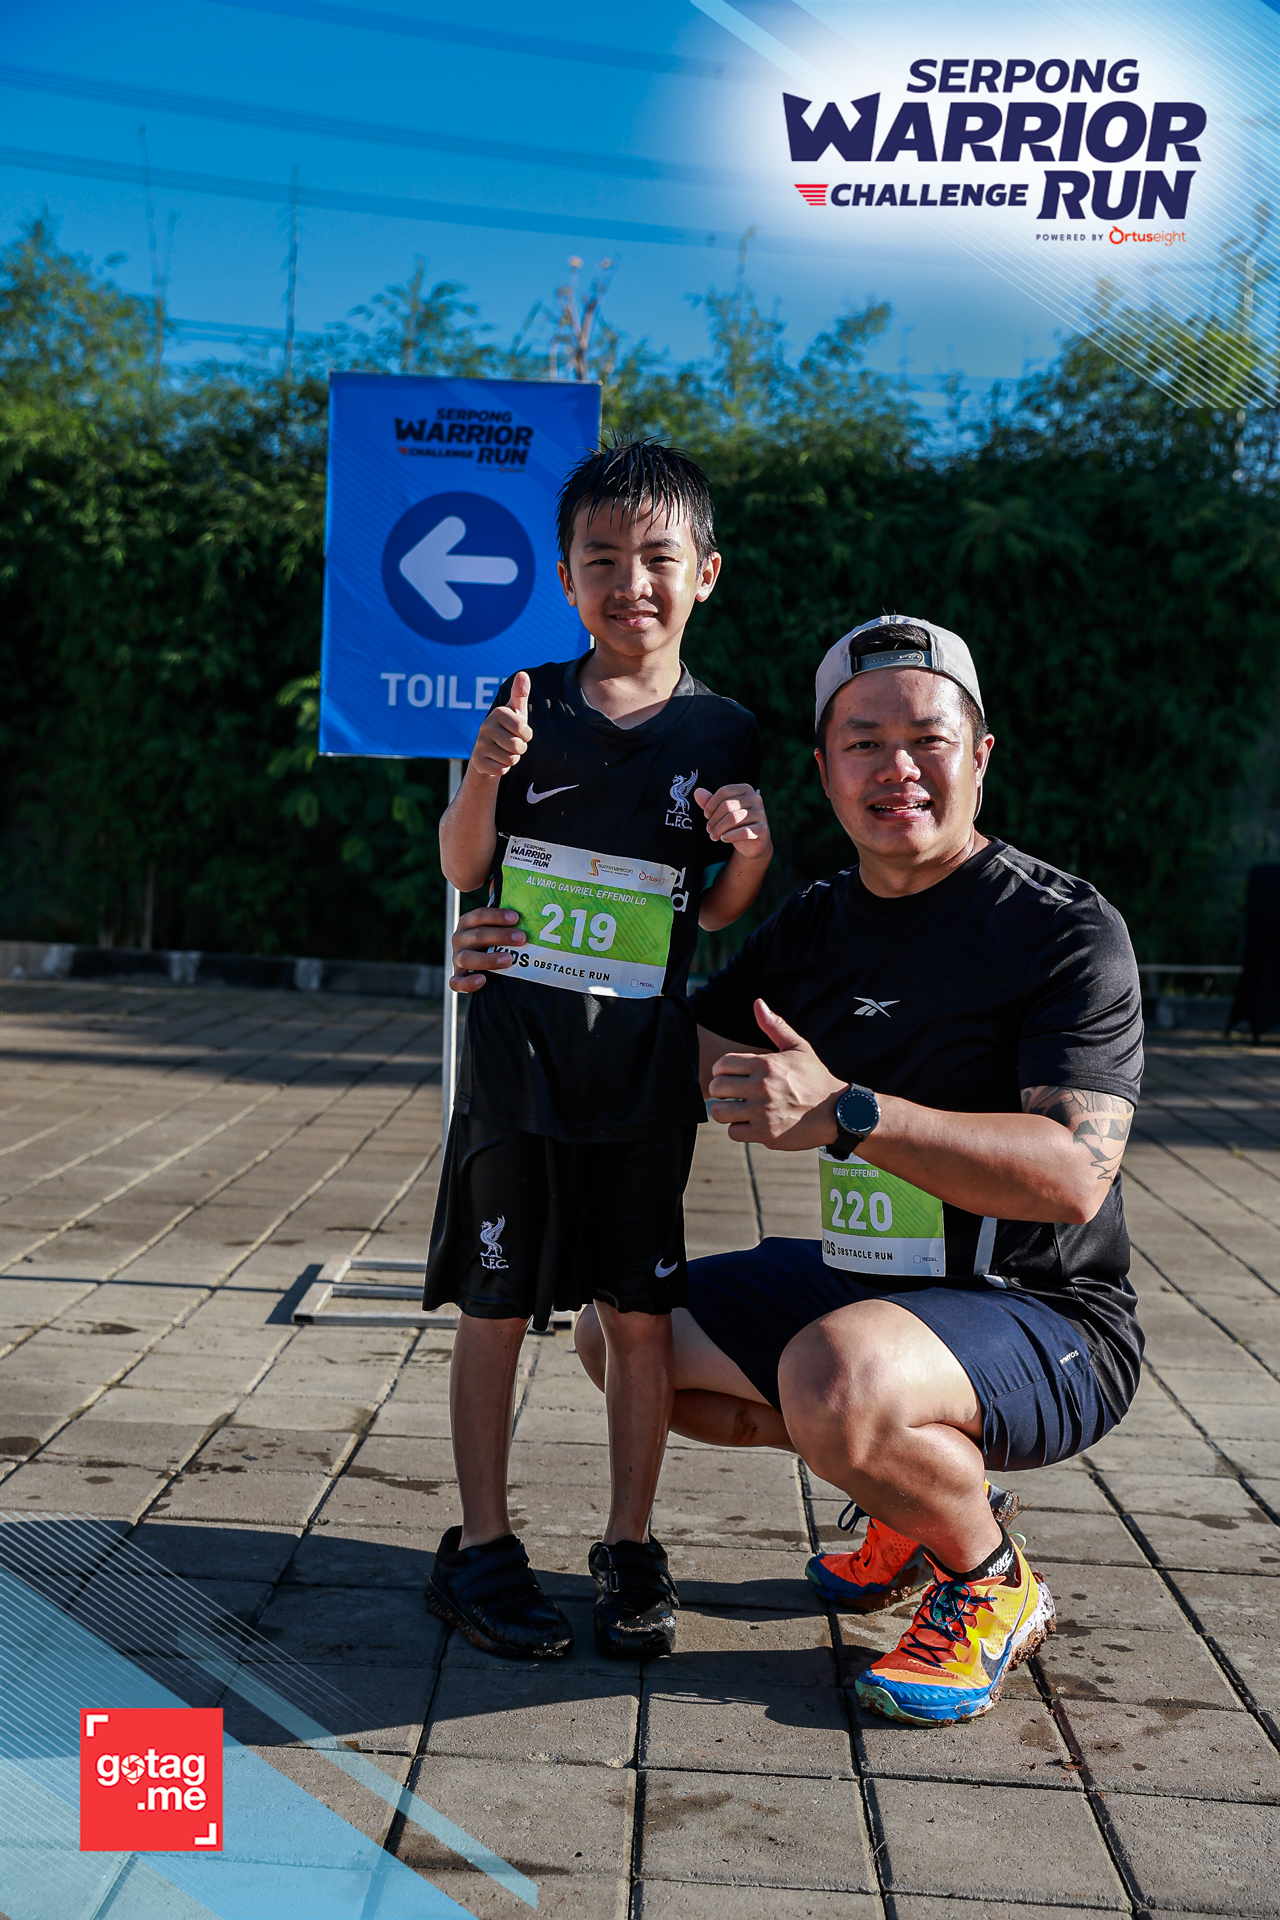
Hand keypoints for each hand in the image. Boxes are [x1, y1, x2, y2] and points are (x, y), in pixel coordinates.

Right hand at [450, 906, 524, 994]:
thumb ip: (507, 915)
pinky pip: (456, 983)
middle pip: (478, 936)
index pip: (480, 915)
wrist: (483, 963)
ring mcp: (457, 959)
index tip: (516, 917)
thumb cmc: (496, 940)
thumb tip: (522, 896)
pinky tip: (483, 980)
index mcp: (467, 922)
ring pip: (468, 958)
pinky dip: (467, 983)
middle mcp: (459, 939)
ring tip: (509, 960)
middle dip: (501, 936)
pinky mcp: (457, 977)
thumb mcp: (498, 926)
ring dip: (488, 959)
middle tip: (522, 938)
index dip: (497, 916)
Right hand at [470, 671, 531, 780]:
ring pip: (510, 759)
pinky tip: (497, 760)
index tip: (521, 732)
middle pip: (517, 746)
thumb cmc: (508, 728)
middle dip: (520, 749)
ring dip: (512, 759)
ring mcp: (479, 744)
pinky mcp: (477, 762)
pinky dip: (503, 768)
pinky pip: (501, 770)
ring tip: (505, 751)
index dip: (527, 735)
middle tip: (513, 743)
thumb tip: (523, 674)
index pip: (524, 731)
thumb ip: (520, 693)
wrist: (490, 750)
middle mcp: (485, 726)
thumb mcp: (516, 711)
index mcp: (498, 713)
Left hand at [694, 783, 770, 858]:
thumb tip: (697, 792)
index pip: (724, 791)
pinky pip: (744, 831)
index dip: (711, 804)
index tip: (706, 815)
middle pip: (727, 805)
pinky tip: (723, 838)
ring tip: (713, 836)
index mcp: (746, 789)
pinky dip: (730, 836)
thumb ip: (710, 802)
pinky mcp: (763, 829)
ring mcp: (761, 814)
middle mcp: (756, 799)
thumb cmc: (736, 823)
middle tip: (708, 829)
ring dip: (719, 829)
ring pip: (734, 818)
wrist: (753, 842)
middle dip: (714, 819)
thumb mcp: (722, 812)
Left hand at [708, 999, 845, 1148]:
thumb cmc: (815, 1078)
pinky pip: (733, 1132)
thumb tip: (758, 1003)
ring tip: (737, 1109)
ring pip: (720, 1112)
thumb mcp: (798, 1047)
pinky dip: (738, 1129)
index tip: (729, 1075)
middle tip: (731, 1093)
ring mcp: (763, 1112)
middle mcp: (762, 1087)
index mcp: (766, 1064)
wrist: (836, 1112)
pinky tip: (749, 1123)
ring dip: (726, 1111)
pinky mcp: (765, 1134)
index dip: (721, 1070)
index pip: (722, 1064)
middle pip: (717, 1088)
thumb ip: (775, 1026)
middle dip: (720, 1090)